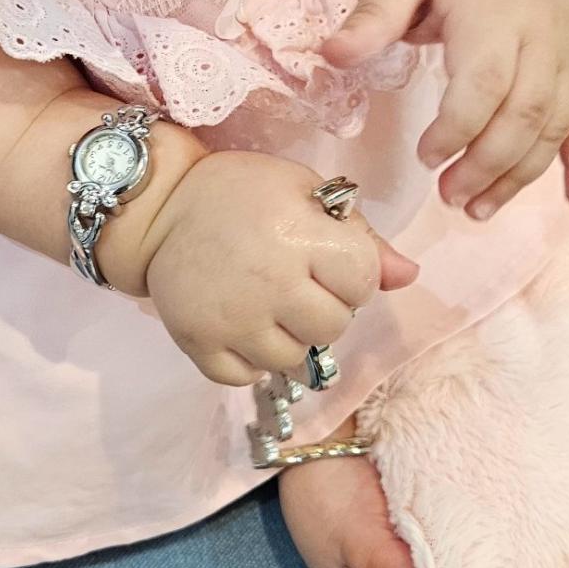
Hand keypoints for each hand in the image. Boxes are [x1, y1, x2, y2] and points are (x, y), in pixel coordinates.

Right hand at [143, 151, 419, 384]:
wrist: (159, 205)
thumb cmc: (238, 191)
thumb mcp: (303, 190)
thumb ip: (360, 233)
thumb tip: (409, 276)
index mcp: (302, 239)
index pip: (363, 283)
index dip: (353, 274)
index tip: (327, 261)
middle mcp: (271, 286)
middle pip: (332, 328)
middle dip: (325, 309)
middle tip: (296, 287)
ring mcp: (233, 322)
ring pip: (292, 360)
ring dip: (288, 339)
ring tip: (267, 308)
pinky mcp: (199, 344)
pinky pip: (244, 378)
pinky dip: (249, 362)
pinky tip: (242, 330)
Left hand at [322, 0, 568, 219]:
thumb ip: (372, 17)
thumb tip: (331, 54)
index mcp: (494, 16)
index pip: (484, 84)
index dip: (457, 128)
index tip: (423, 158)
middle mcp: (541, 37)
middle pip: (524, 113)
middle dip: (486, 164)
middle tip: (447, 198)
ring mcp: (566, 54)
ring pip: (554, 125)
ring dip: (519, 175)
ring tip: (476, 210)